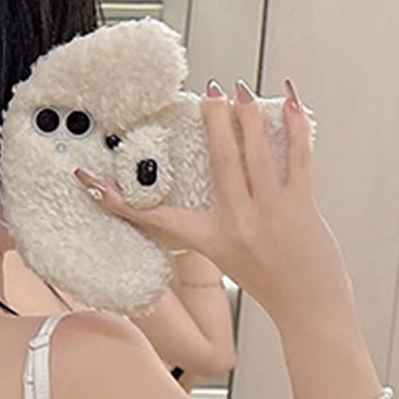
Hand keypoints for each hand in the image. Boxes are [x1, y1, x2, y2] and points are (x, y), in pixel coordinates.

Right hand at [76, 80, 354, 330]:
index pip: (157, 217)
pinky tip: (291, 101)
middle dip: (213, 120)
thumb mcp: (229, 256)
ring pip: (257, 153)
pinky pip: (297, 156)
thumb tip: (219, 182)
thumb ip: (220, 224)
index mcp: (209, 240)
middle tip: (208, 91)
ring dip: (249, 115)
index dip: (121, 201)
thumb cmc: (269, 281)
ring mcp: (269, 214)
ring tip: (242, 90)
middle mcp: (236, 224)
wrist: (307, 308)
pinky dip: (295, 125)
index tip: (90, 181)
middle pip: (220, 161)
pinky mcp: (300, 207)